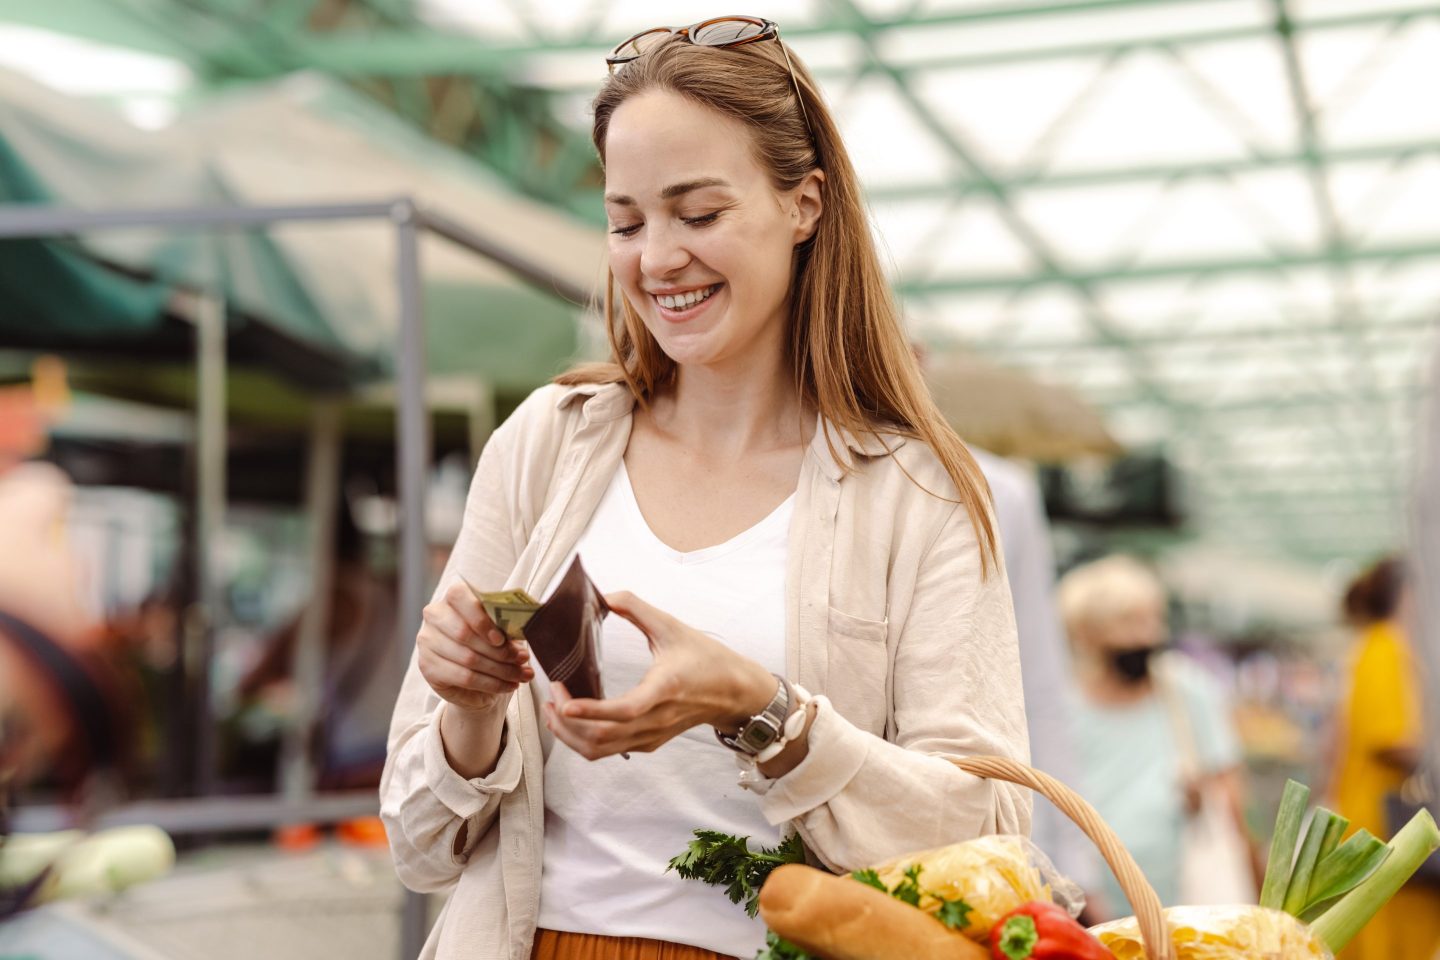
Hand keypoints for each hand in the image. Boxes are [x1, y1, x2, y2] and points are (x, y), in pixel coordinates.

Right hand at [416, 580, 534, 714]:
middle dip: (499, 650)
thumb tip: (524, 635)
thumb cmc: (490, 644)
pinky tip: (508, 686)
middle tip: (523, 659)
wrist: (474, 678)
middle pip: (465, 633)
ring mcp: (427, 641)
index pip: (459, 596)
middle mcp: (435, 616)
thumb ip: (507, 627)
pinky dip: (491, 684)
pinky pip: (463, 677)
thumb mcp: (501, 631)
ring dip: (500, 670)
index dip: (481, 619)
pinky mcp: (428, 667)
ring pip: (468, 658)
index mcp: (452, 598)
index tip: (501, 639)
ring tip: (522, 675)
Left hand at [543, 591, 774, 759]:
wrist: (733, 691)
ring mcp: (651, 735)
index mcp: (664, 689)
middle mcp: (656, 719)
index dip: (592, 711)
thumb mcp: (673, 626)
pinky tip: (571, 721)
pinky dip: (583, 741)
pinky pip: (609, 751)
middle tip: (551, 697)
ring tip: (553, 712)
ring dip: (570, 736)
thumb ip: (636, 607)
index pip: (625, 710)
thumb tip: (603, 595)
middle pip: (602, 737)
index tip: (565, 703)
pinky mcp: (647, 742)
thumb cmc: (706, 659)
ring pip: (601, 750)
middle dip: (566, 724)